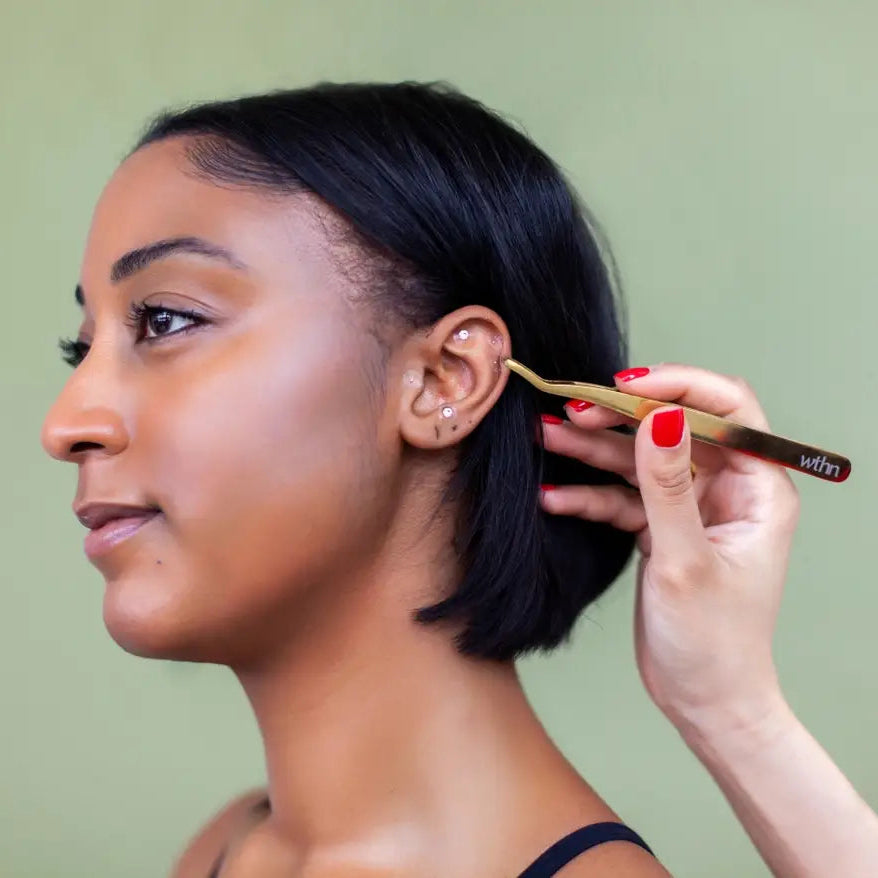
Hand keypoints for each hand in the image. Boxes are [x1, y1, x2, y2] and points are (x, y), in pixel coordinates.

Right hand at [538, 364, 799, 734]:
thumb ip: (667, 487)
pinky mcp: (662, 529)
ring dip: (594, 452)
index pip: (728, 409)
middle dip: (622, 417)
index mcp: (758, 489)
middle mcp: (728, 490)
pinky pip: (623, 497)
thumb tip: (659, 419)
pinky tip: (553, 497)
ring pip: (640, 461)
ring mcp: (692, 508)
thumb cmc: (715, 642)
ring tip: (548, 437)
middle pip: (673, 428)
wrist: (705, 701)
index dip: (678, 386)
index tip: (626, 387)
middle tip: (573, 410)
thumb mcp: (685, 561)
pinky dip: (589, 496)